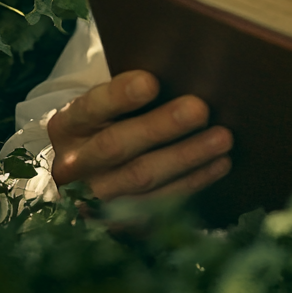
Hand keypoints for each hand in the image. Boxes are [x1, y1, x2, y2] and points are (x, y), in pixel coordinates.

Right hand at [48, 70, 232, 201]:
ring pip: (142, 177)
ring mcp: (96, 196)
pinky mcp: (121, 220)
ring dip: (186, 157)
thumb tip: (184, 72)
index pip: (91, 108)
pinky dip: (194, 181)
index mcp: (68, 125)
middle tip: (200, 110)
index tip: (151, 82)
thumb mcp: (109, 104)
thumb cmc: (114, 120)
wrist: (93, 170)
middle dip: (162, 127)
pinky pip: (161, 203)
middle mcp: (74, 164)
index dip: (119, 96)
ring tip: (223, 138)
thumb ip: (134, 90)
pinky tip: (220, 163)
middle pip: (117, 145)